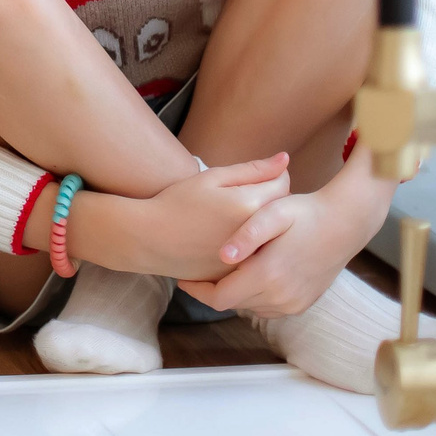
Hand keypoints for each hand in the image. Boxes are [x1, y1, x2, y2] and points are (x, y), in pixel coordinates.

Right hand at [74, 153, 290, 280]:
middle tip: (243, 199)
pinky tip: (228, 241)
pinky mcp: (240, 277)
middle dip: (270, 202)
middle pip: (281, 213)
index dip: (271, 176)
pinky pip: (257, 258)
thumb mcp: (211, 178)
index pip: (283, 184)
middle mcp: (255, 236)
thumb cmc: (177, 203)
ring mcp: (249, 260)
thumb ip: (252, 169)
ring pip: (272, 238)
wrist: (149, 240)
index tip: (253, 178)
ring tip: (237, 221)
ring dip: (265, 228)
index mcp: (250, 205)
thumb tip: (285, 159)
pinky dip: (251, 249)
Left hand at [180, 160, 389, 318]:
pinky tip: (249, 272)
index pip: (219, 298)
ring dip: (235, 292)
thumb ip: (247, 234)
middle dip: (214, 289)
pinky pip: (267, 307)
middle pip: (232, 303)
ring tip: (224, 268)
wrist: (345, 224)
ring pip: (249, 307)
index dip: (198, 291)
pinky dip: (254, 294)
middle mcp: (280, 297)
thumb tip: (222, 254)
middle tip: (201, 267)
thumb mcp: (273, 212)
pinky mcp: (302, 304)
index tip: (185, 278)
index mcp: (268, 276)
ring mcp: (293, 304)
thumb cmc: (305, 212)